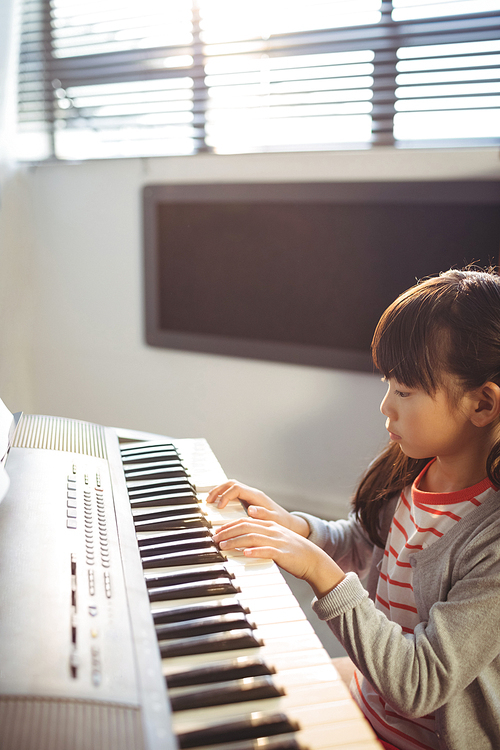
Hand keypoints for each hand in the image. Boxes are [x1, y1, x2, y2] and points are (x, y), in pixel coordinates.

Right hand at [206, 480, 309, 537]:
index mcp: (256, 496)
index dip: (226, 496)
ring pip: (230, 486)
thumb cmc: (281, 522)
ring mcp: (249, 496)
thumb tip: (251, 509)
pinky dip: (223, 496)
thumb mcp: (274, 520)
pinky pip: (232, 493)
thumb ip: (263, 514)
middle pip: (231, 484)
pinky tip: (217, 504)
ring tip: (209, 501)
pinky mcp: (247, 500)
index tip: (219, 506)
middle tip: (208, 500)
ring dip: (219, 491)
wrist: (288, 522)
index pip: (236, 489)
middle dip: (218, 490)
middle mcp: (252, 493)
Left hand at [212, 517, 344, 597]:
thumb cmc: (291, 552)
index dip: (229, 525)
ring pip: (252, 537)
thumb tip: (241, 543)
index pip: (245, 521)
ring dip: (235, 541)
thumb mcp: (274, 540)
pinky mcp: (282, 553)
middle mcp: (272, 530)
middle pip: (245, 526)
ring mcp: (277, 541)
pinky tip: (245, 554)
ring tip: (223, 546)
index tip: (217, 531)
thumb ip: (259, 538)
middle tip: (214, 538)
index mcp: (269, 525)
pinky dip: (255, 551)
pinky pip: (266, 550)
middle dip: (227, 532)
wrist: (313, 559)